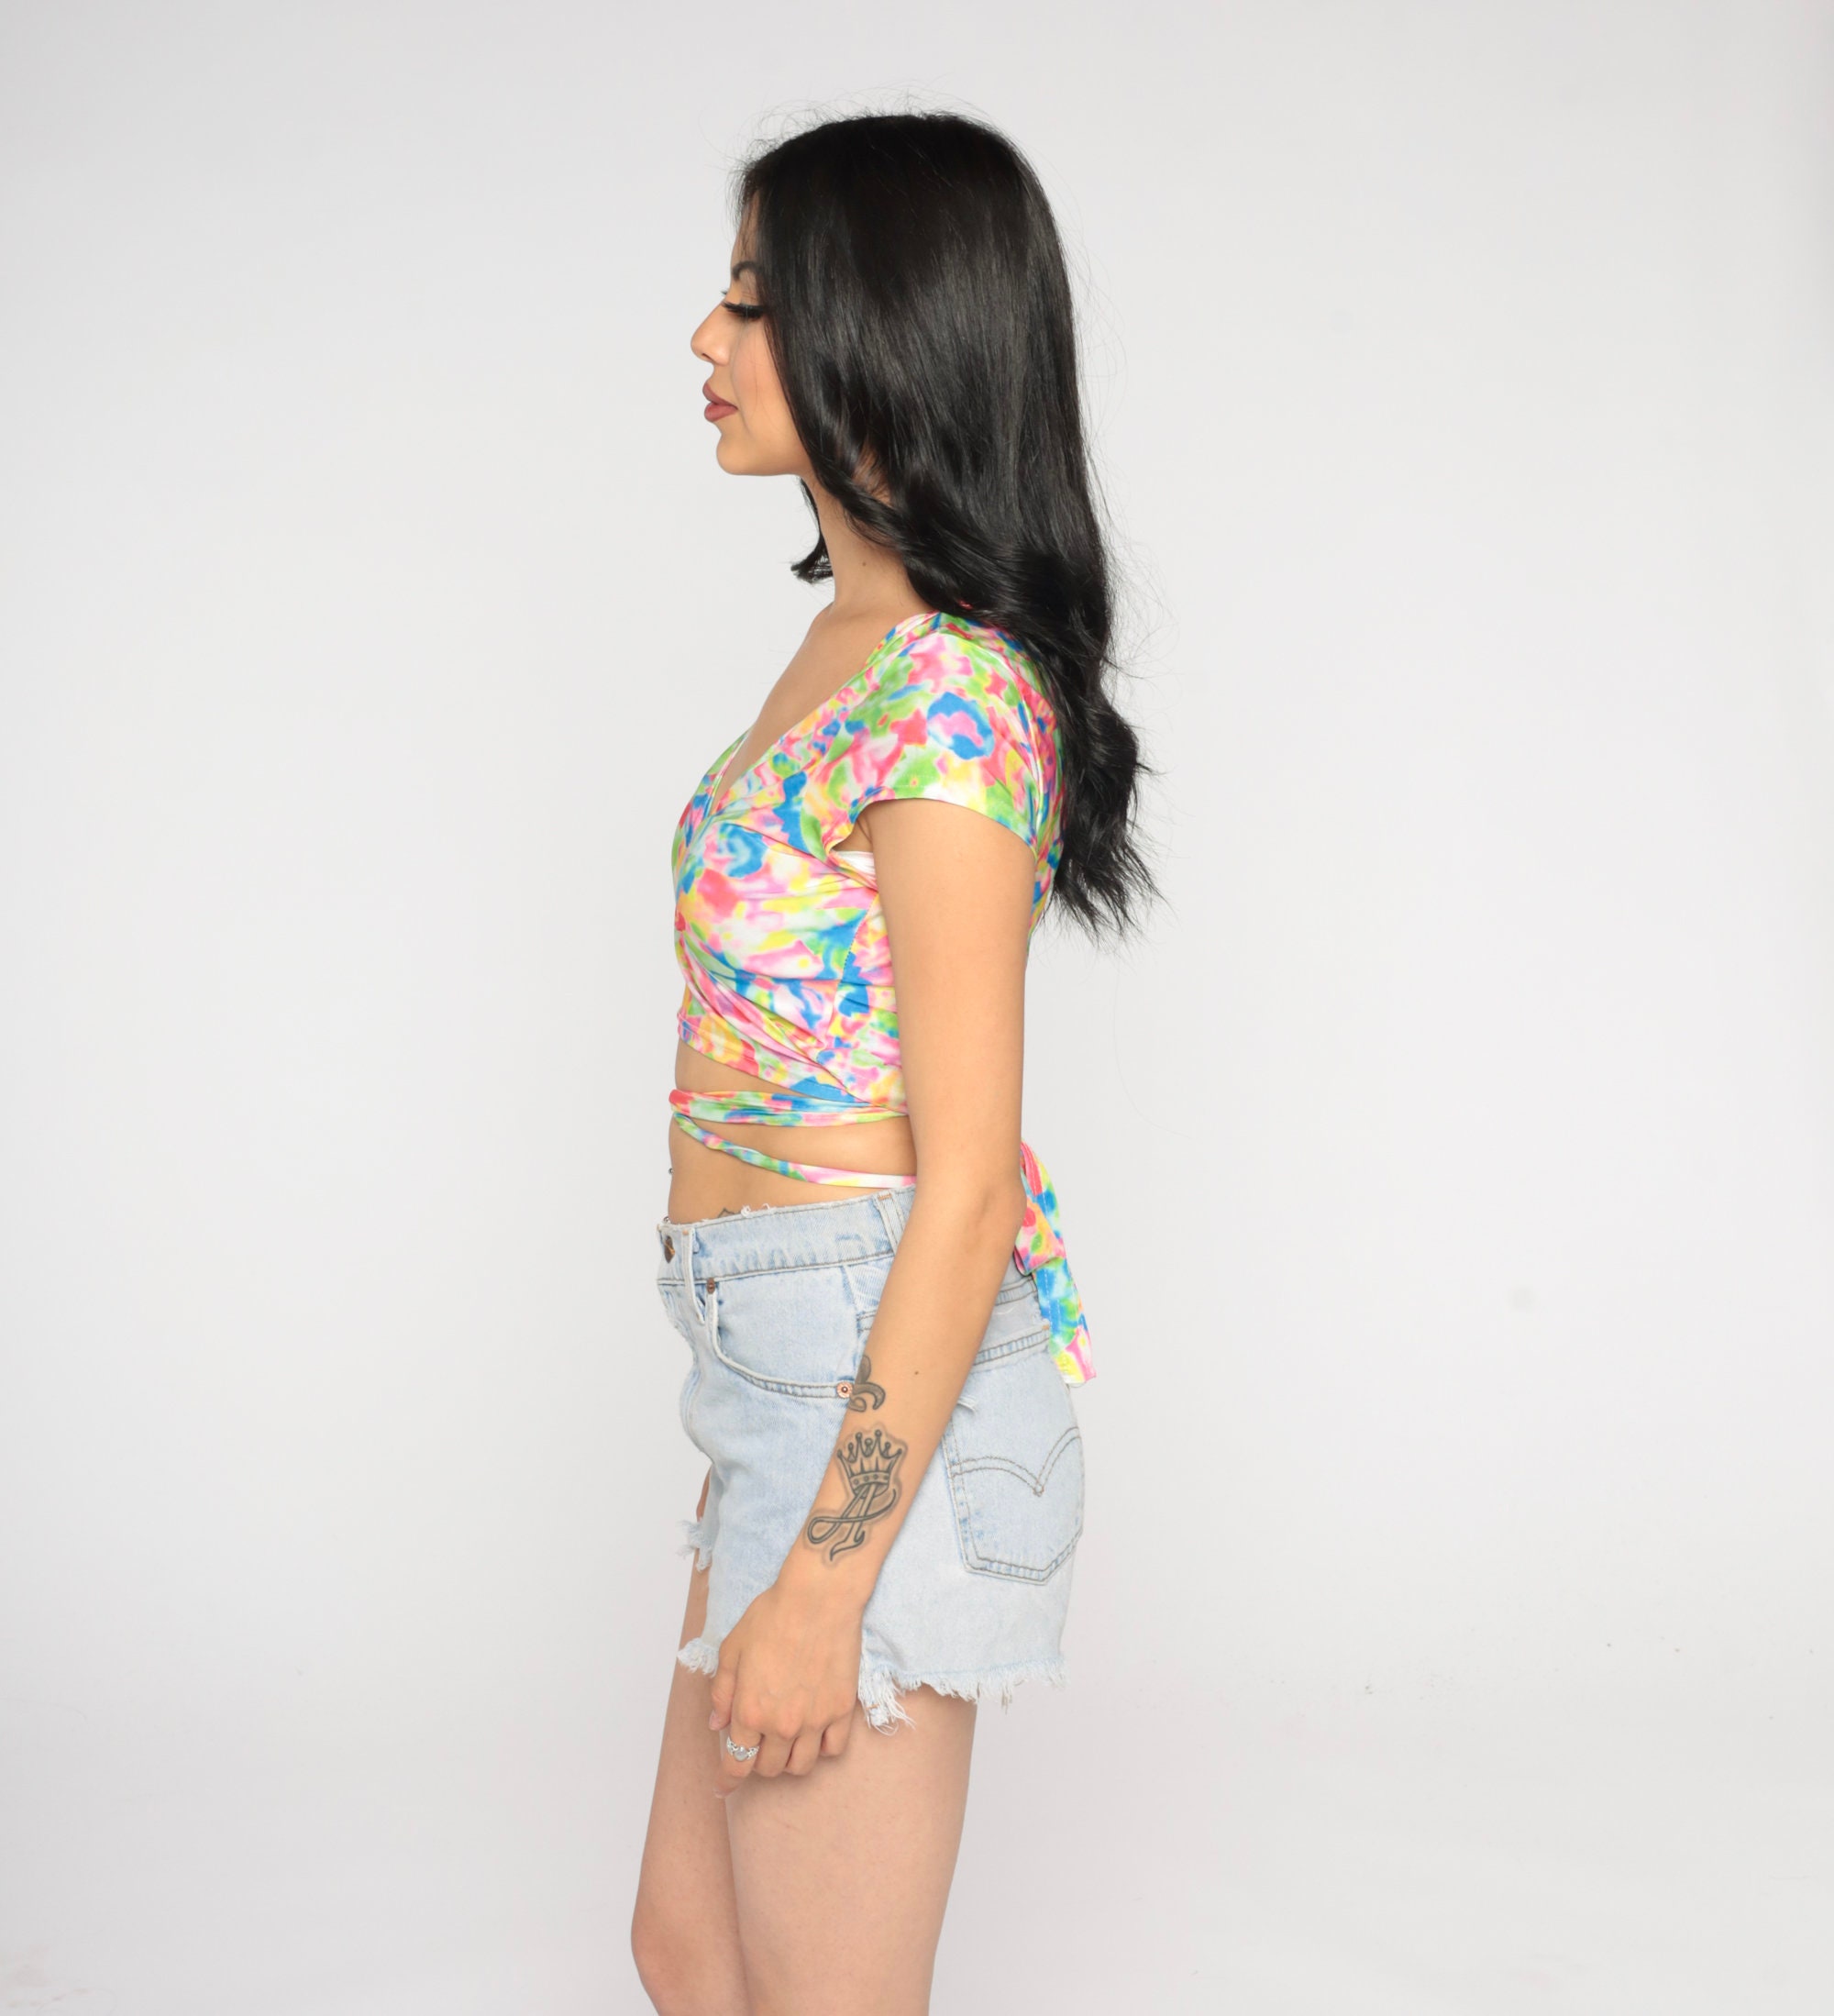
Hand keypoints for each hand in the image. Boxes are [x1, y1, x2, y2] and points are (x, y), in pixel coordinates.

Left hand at [707, 1576, 862, 1792]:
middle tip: (758, 1743)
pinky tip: (814, 1734)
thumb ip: (722, 1692)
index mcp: (750, 1710)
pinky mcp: (841, 1710)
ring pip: (800, 1766)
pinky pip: (832, 1750)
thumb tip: (718, 1724)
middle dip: (757, 1761)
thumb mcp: (732, 1649)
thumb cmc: (772, 1616)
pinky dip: (820, 1749)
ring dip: (788, 1760)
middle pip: (768, 1767)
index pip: (736, 1763)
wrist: (819, 1598)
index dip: (727, 1781)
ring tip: (785, 1741)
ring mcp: (815, 1720)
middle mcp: (782, 1724)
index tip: (723, 1788)